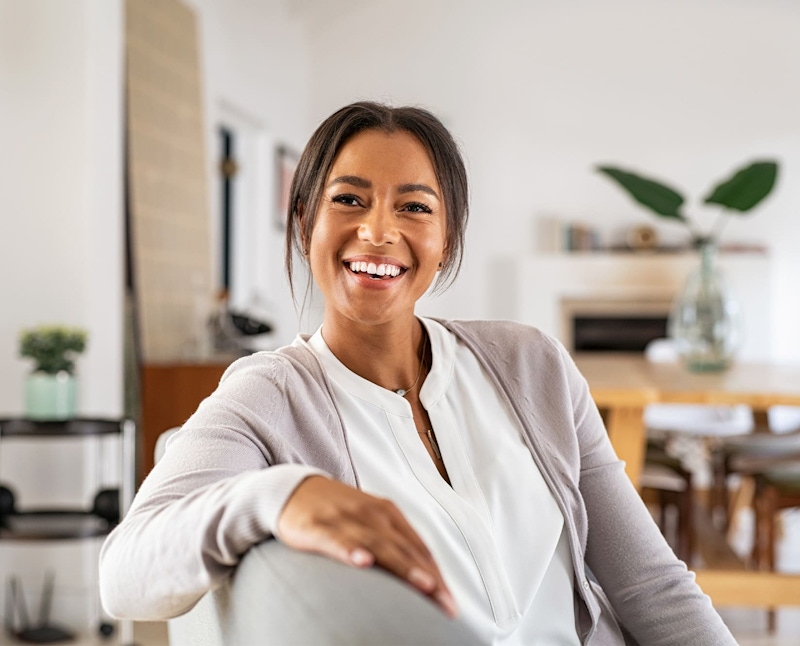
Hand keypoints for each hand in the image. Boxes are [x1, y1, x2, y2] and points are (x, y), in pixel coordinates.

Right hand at [277, 475, 456, 617]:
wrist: (293, 489)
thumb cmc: (338, 513)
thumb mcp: (369, 523)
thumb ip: (393, 545)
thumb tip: (422, 578)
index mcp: (388, 513)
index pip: (418, 547)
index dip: (437, 574)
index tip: (450, 602)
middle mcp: (372, 514)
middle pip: (406, 549)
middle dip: (429, 577)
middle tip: (446, 604)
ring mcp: (346, 519)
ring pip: (379, 545)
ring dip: (402, 566)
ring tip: (423, 585)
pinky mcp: (318, 527)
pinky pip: (337, 540)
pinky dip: (351, 550)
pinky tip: (363, 562)